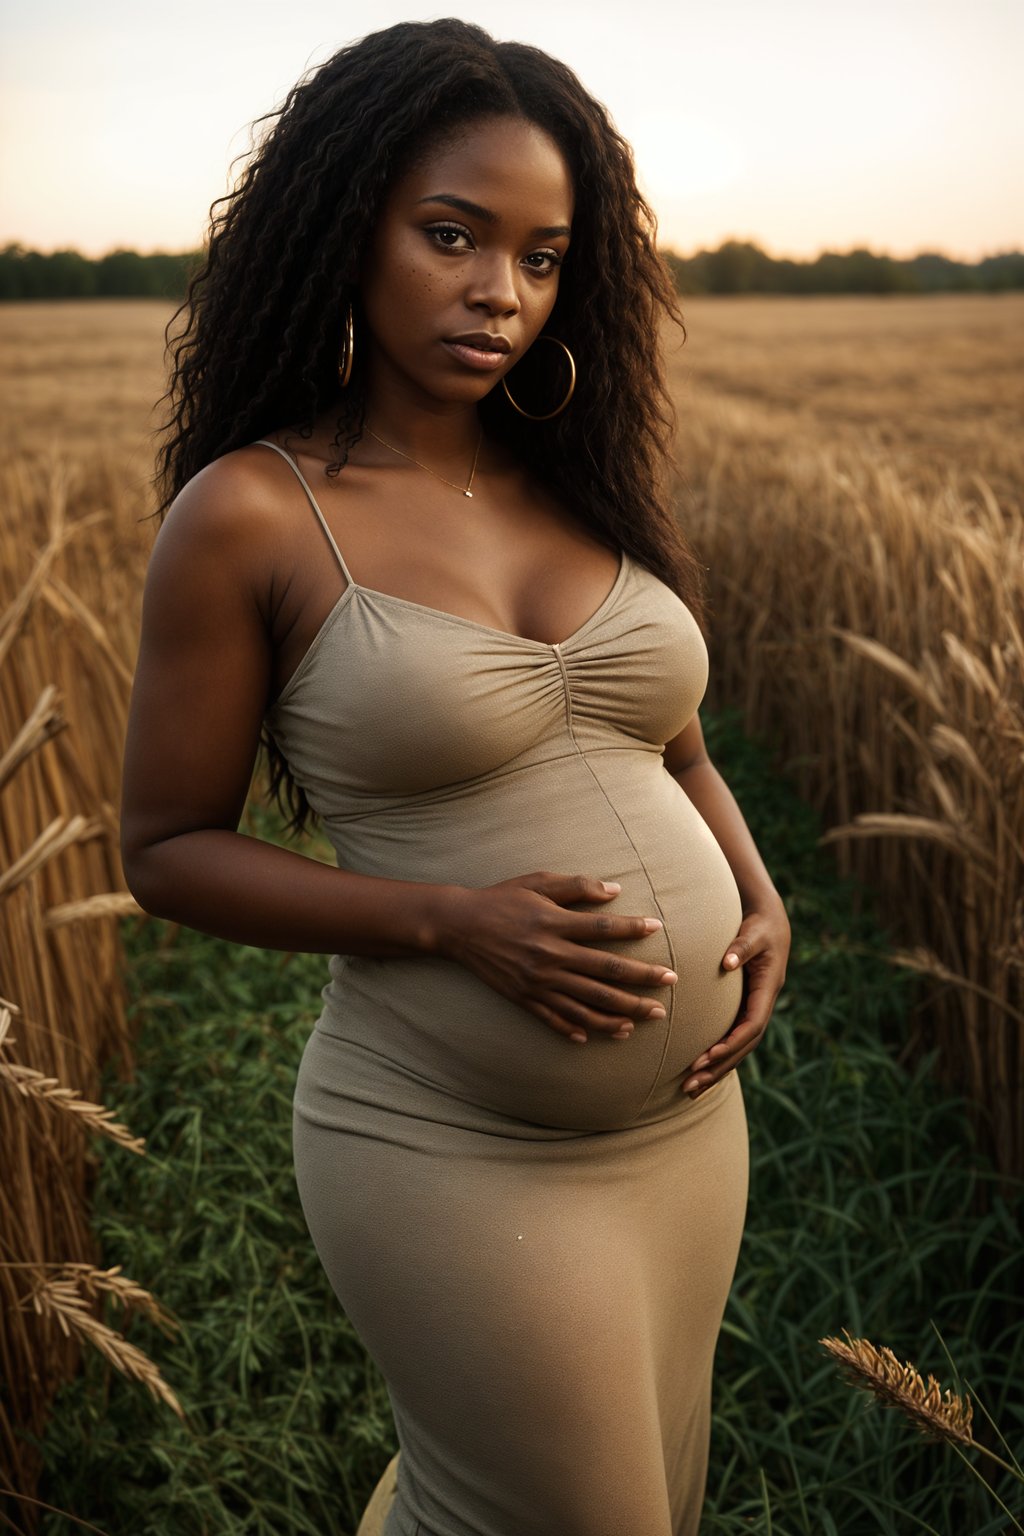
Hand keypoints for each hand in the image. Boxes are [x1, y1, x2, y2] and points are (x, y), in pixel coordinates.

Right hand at [435, 872, 676, 1043]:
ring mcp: (537, 981)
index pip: (602, 929)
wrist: (459, 926)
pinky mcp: (524, 998)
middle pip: (604, 972)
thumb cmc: (502, 899)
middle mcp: (549, 956)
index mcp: (554, 924)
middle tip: (670, 983)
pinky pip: (555, 1018)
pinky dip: (576, 1028)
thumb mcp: (538, 882)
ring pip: (586, 1003)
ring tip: (644, 1019)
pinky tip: (597, 1035)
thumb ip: (577, 886)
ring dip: (619, 1012)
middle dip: (641, 979)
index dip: (631, 928)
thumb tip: (615, 890)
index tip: (657, 928)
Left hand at [681, 898, 789, 1097]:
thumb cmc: (760, 924)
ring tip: (690, 1090)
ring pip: (738, 1048)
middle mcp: (763, 1004)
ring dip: (716, 1070)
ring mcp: (754, 1009)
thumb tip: (728, 961)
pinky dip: (717, 1057)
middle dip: (719, 1067)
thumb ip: (741, 946)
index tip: (708, 1056)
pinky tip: (698, 1071)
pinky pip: (732, 1039)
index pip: (752, 1025)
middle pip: (744, 1046)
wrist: (771, 920)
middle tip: (691, 1085)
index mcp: (767, 989)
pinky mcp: (744, 1008)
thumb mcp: (753, 931)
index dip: (732, 1043)